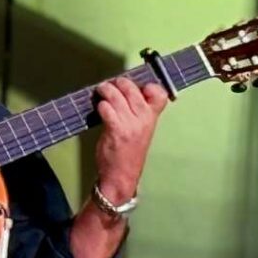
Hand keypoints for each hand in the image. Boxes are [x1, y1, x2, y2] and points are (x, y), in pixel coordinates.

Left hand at [93, 76, 169, 201]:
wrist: (122, 175)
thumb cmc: (129, 153)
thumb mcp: (141, 131)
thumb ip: (138, 113)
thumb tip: (124, 93)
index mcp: (152, 118)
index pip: (159, 93)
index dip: (147, 85)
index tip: (135, 87)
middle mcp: (143, 118)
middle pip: (132, 88)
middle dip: (118, 83)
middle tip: (110, 85)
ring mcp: (130, 124)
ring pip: (116, 95)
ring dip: (105, 90)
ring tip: (101, 91)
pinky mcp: (115, 129)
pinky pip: (106, 108)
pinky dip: (100, 105)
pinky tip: (98, 108)